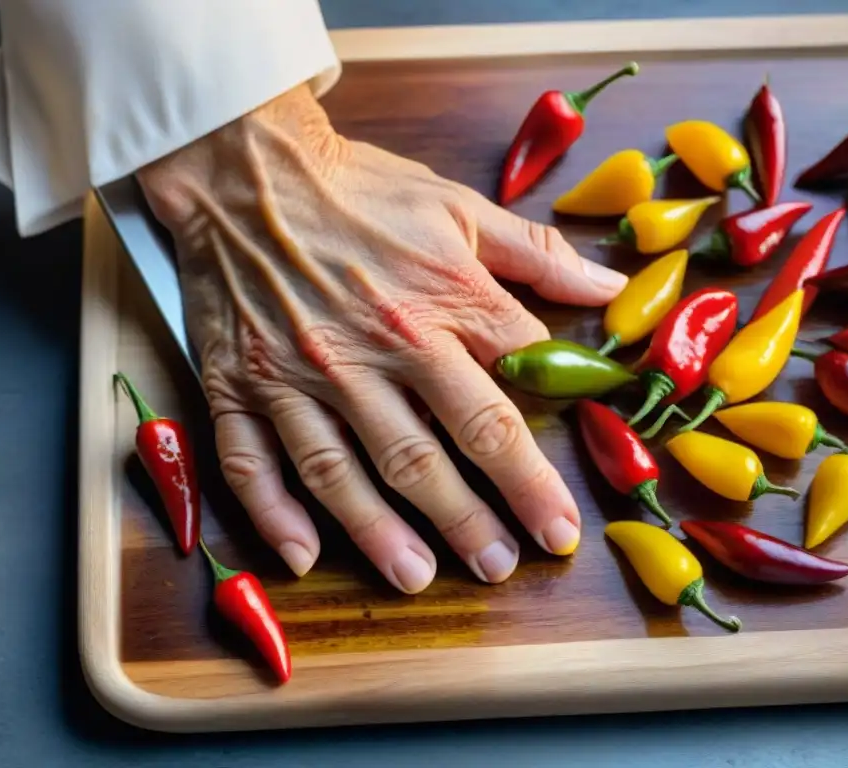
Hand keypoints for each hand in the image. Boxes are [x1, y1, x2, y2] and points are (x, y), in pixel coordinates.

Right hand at [136, 84, 626, 592]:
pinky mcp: (239, 383)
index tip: (563, 521)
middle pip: (434, 448)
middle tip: (503, 566)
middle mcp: (372, 348)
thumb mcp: (462, 208)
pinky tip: (302, 557)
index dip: (544, 467)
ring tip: (419, 576)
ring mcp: (298, 371)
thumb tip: (609, 291)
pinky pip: (251, 459)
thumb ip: (538, 256)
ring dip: (382, 531)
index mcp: (438, 304)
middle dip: (476, 515)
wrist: (247, 170)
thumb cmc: (363, 192)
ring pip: (345, 469)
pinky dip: (273, 512)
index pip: (510, 399)